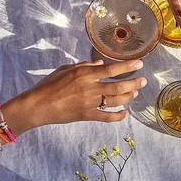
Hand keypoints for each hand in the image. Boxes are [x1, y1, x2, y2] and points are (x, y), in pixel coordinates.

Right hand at [4, 59, 146, 132]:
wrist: (37, 106)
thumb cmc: (48, 85)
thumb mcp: (65, 69)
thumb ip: (83, 66)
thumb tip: (100, 63)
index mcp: (85, 74)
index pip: (111, 69)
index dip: (127, 67)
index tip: (139, 64)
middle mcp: (90, 88)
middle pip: (118, 85)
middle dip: (134, 82)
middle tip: (143, 80)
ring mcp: (89, 103)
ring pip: (115, 100)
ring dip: (128, 96)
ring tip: (135, 92)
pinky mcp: (87, 116)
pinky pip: (106, 117)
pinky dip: (117, 115)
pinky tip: (124, 112)